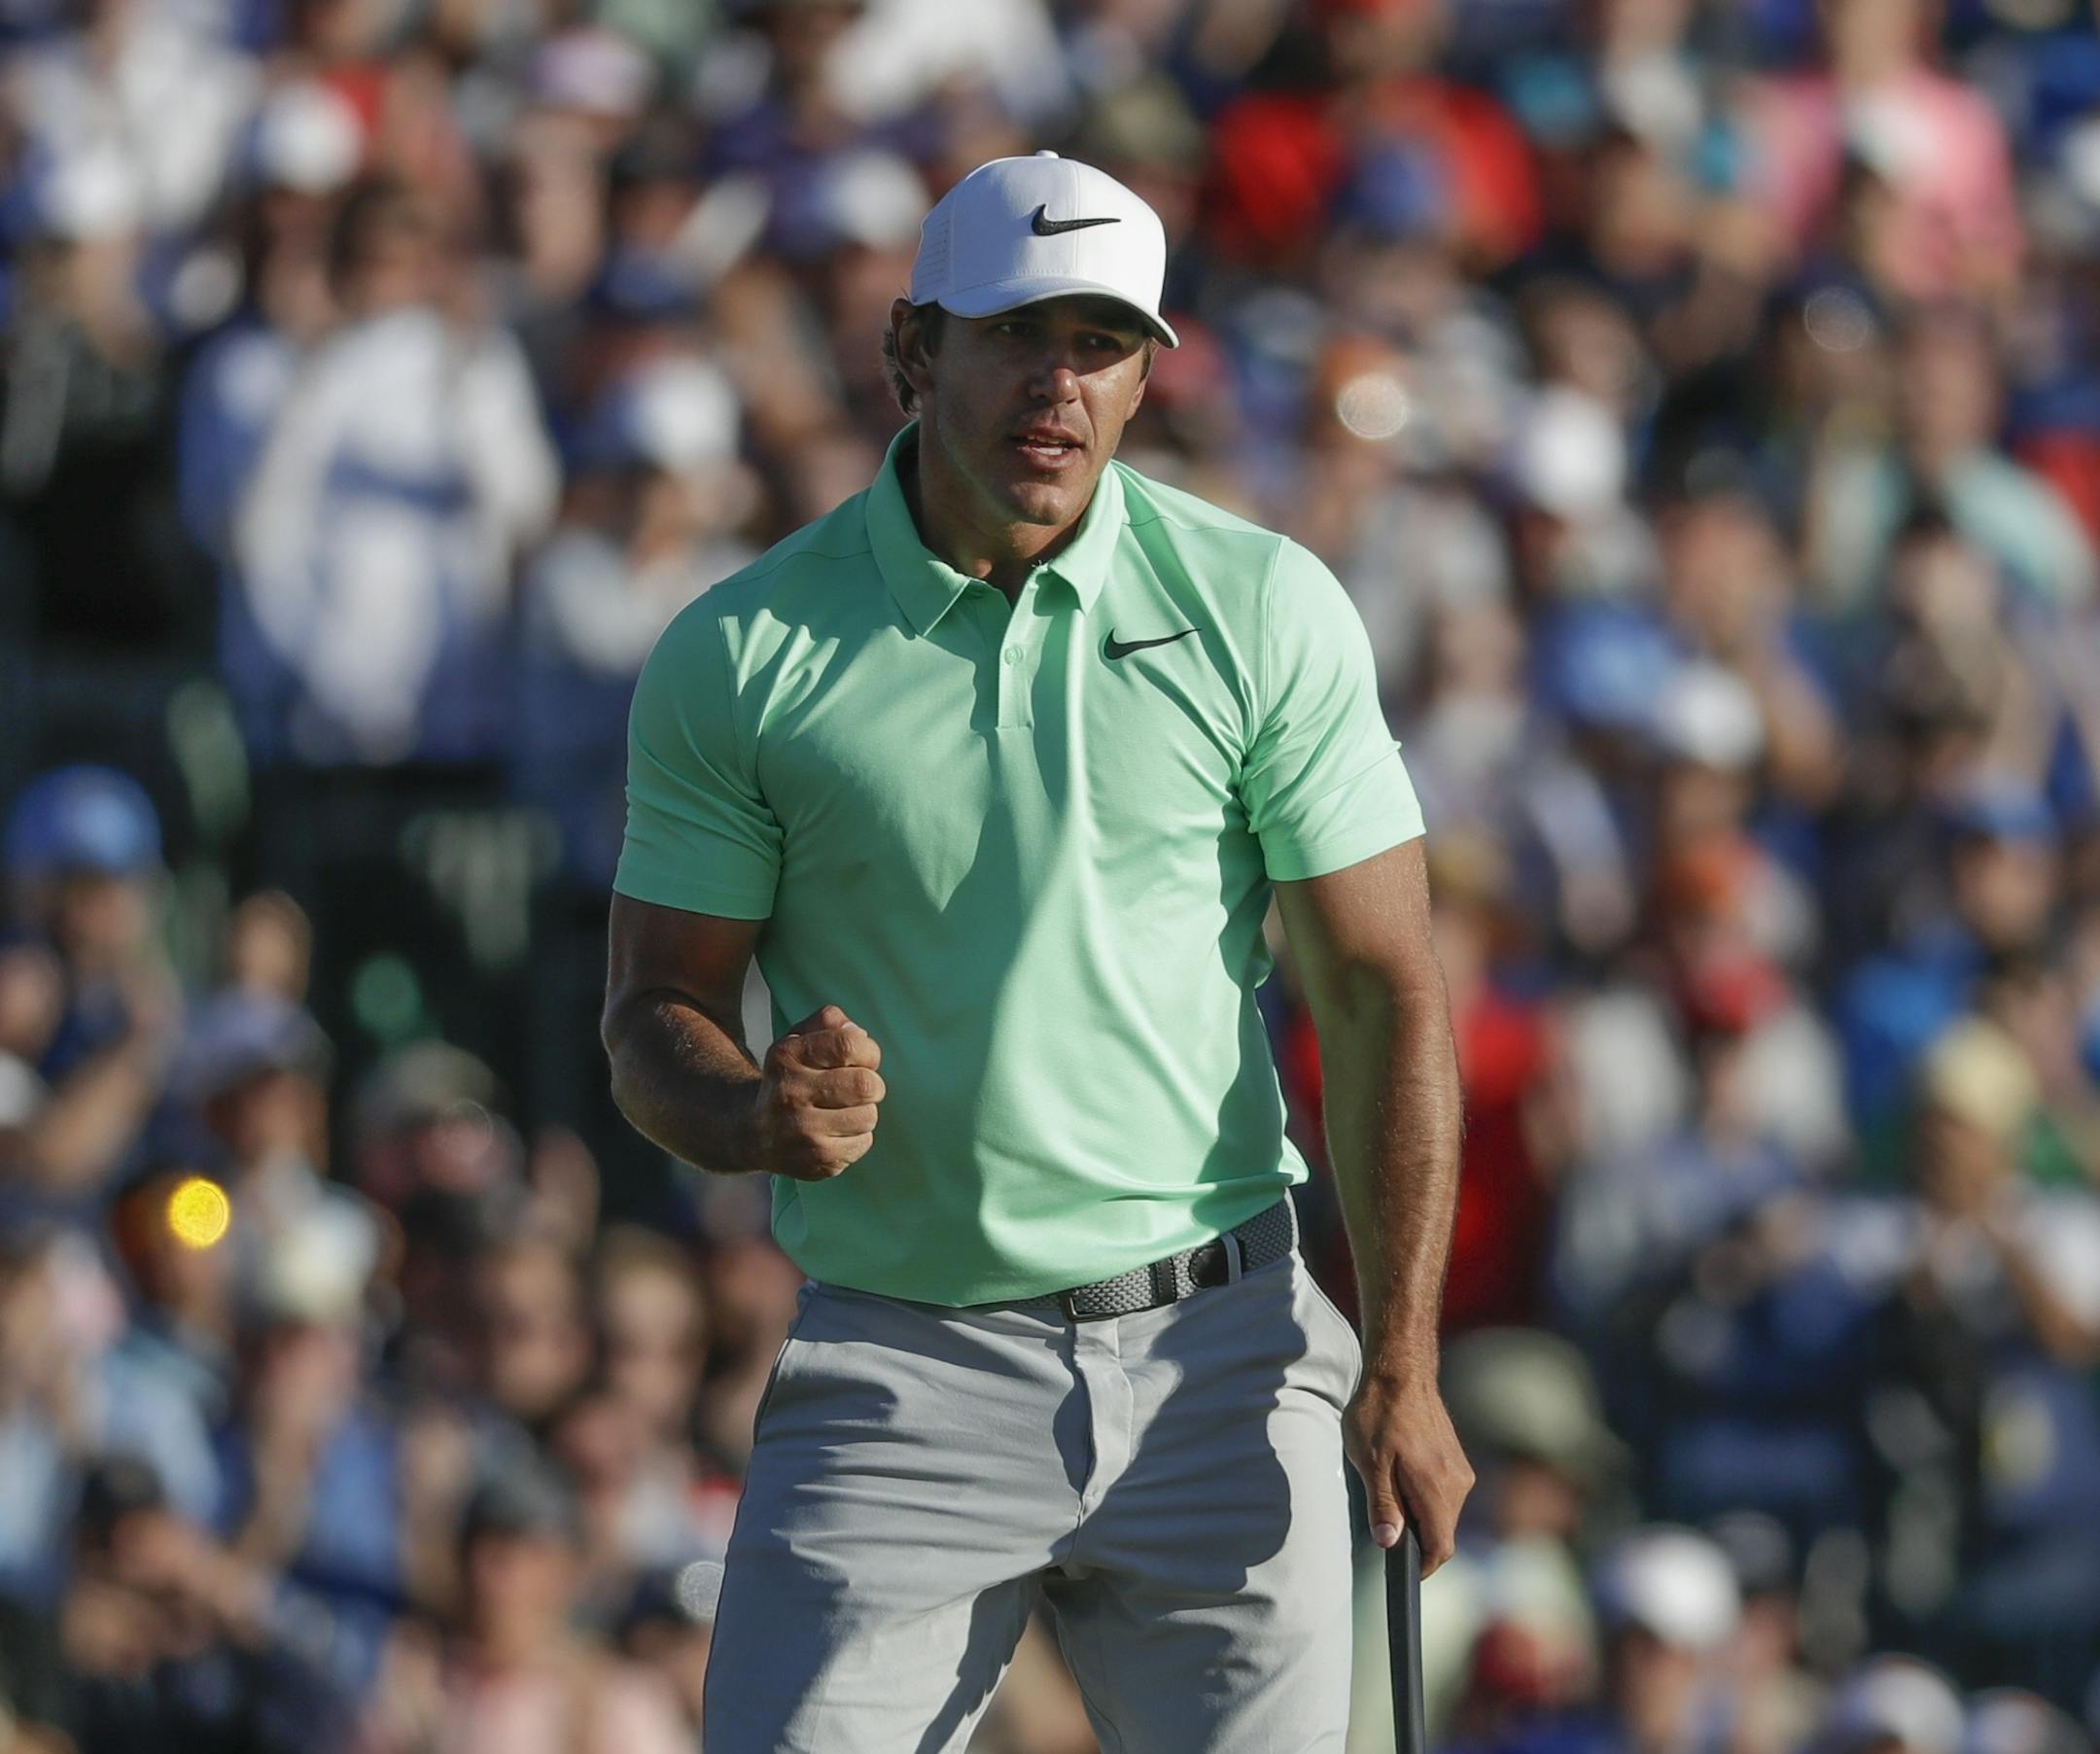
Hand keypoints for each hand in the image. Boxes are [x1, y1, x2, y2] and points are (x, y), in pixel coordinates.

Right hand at [752, 1004, 885, 1181]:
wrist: (753, 1131)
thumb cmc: (790, 1078)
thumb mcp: (798, 1040)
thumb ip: (828, 1022)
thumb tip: (858, 1033)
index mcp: (786, 1057)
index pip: (848, 1045)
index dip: (868, 1050)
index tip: (864, 1058)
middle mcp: (789, 1094)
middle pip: (864, 1084)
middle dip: (873, 1084)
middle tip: (861, 1088)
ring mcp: (800, 1132)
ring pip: (868, 1116)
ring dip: (865, 1111)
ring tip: (844, 1111)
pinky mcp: (815, 1161)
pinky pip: (863, 1143)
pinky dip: (859, 1136)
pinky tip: (836, 1133)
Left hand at [1343, 1372, 1473, 1577]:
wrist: (1400, 1371)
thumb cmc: (1379, 1414)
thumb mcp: (1370, 1463)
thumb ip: (1383, 1506)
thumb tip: (1389, 1544)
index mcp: (1437, 1489)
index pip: (1440, 1549)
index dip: (1421, 1567)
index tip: (1401, 1572)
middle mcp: (1458, 1484)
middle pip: (1441, 1533)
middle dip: (1416, 1539)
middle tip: (1384, 1526)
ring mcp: (1460, 1470)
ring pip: (1443, 1513)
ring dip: (1419, 1514)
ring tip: (1388, 1490)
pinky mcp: (1456, 1459)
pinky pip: (1444, 1492)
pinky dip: (1424, 1496)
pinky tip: (1399, 1475)